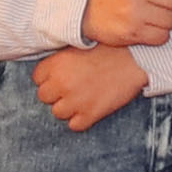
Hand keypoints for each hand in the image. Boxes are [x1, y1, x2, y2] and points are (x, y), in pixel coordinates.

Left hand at [34, 46, 148, 130]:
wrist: (134, 58)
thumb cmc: (108, 48)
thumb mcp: (78, 46)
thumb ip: (60, 60)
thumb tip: (50, 72)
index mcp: (55, 64)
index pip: (37, 79)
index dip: (49, 78)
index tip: (60, 76)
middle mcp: (61, 83)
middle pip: (44, 97)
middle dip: (56, 93)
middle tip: (72, 87)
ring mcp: (75, 100)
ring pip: (58, 113)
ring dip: (68, 107)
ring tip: (82, 97)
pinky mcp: (90, 114)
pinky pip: (75, 125)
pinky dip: (81, 119)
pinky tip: (90, 108)